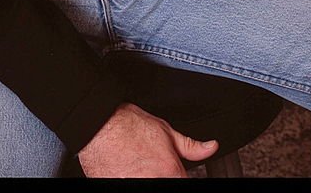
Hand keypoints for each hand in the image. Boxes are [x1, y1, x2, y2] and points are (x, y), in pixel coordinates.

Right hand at [78, 102, 218, 177]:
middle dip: (161, 174)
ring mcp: (136, 188)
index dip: (179, 174)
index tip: (172, 169)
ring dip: (145, 176)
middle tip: (151, 164)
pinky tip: (126, 168)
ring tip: (137, 165)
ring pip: (148, 184)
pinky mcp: (116, 189)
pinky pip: (130, 186)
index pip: (186, 182)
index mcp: (171, 172)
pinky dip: (130, 177)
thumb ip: (191, 146)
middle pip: (167, 184)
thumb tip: (211, 147)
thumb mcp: (166, 130)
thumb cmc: (129, 125)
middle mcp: (154, 184)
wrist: (99, 125)